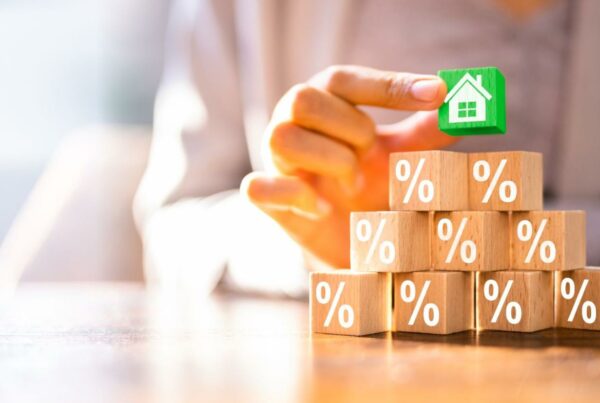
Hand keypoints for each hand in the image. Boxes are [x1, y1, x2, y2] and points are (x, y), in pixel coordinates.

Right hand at [241, 65, 456, 267]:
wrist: (348, 238)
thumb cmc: (372, 185)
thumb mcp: (400, 157)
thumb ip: (424, 134)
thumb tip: (460, 110)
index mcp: (325, 104)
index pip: (343, 79)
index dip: (388, 85)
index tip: (437, 95)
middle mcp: (293, 124)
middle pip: (303, 99)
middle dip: (350, 129)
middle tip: (371, 156)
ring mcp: (276, 161)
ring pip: (282, 136)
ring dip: (330, 161)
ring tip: (354, 185)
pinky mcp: (268, 199)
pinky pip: (258, 187)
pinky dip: (297, 196)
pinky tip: (325, 208)